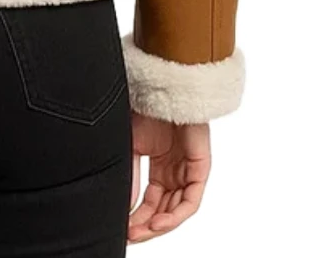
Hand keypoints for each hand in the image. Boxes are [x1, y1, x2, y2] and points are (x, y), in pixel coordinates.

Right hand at [128, 112, 210, 242]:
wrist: (162, 85)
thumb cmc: (146, 107)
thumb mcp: (131, 145)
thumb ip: (130, 175)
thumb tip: (124, 205)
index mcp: (159, 166)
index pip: (149, 201)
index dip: (136, 217)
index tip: (122, 228)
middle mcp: (175, 172)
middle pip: (163, 210)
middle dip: (145, 226)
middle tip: (130, 235)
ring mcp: (188, 171)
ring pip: (177, 210)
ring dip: (159, 225)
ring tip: (140, 232)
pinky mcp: (200, 169)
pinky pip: (191, 201)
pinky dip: (175, 215)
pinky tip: (159, 222)